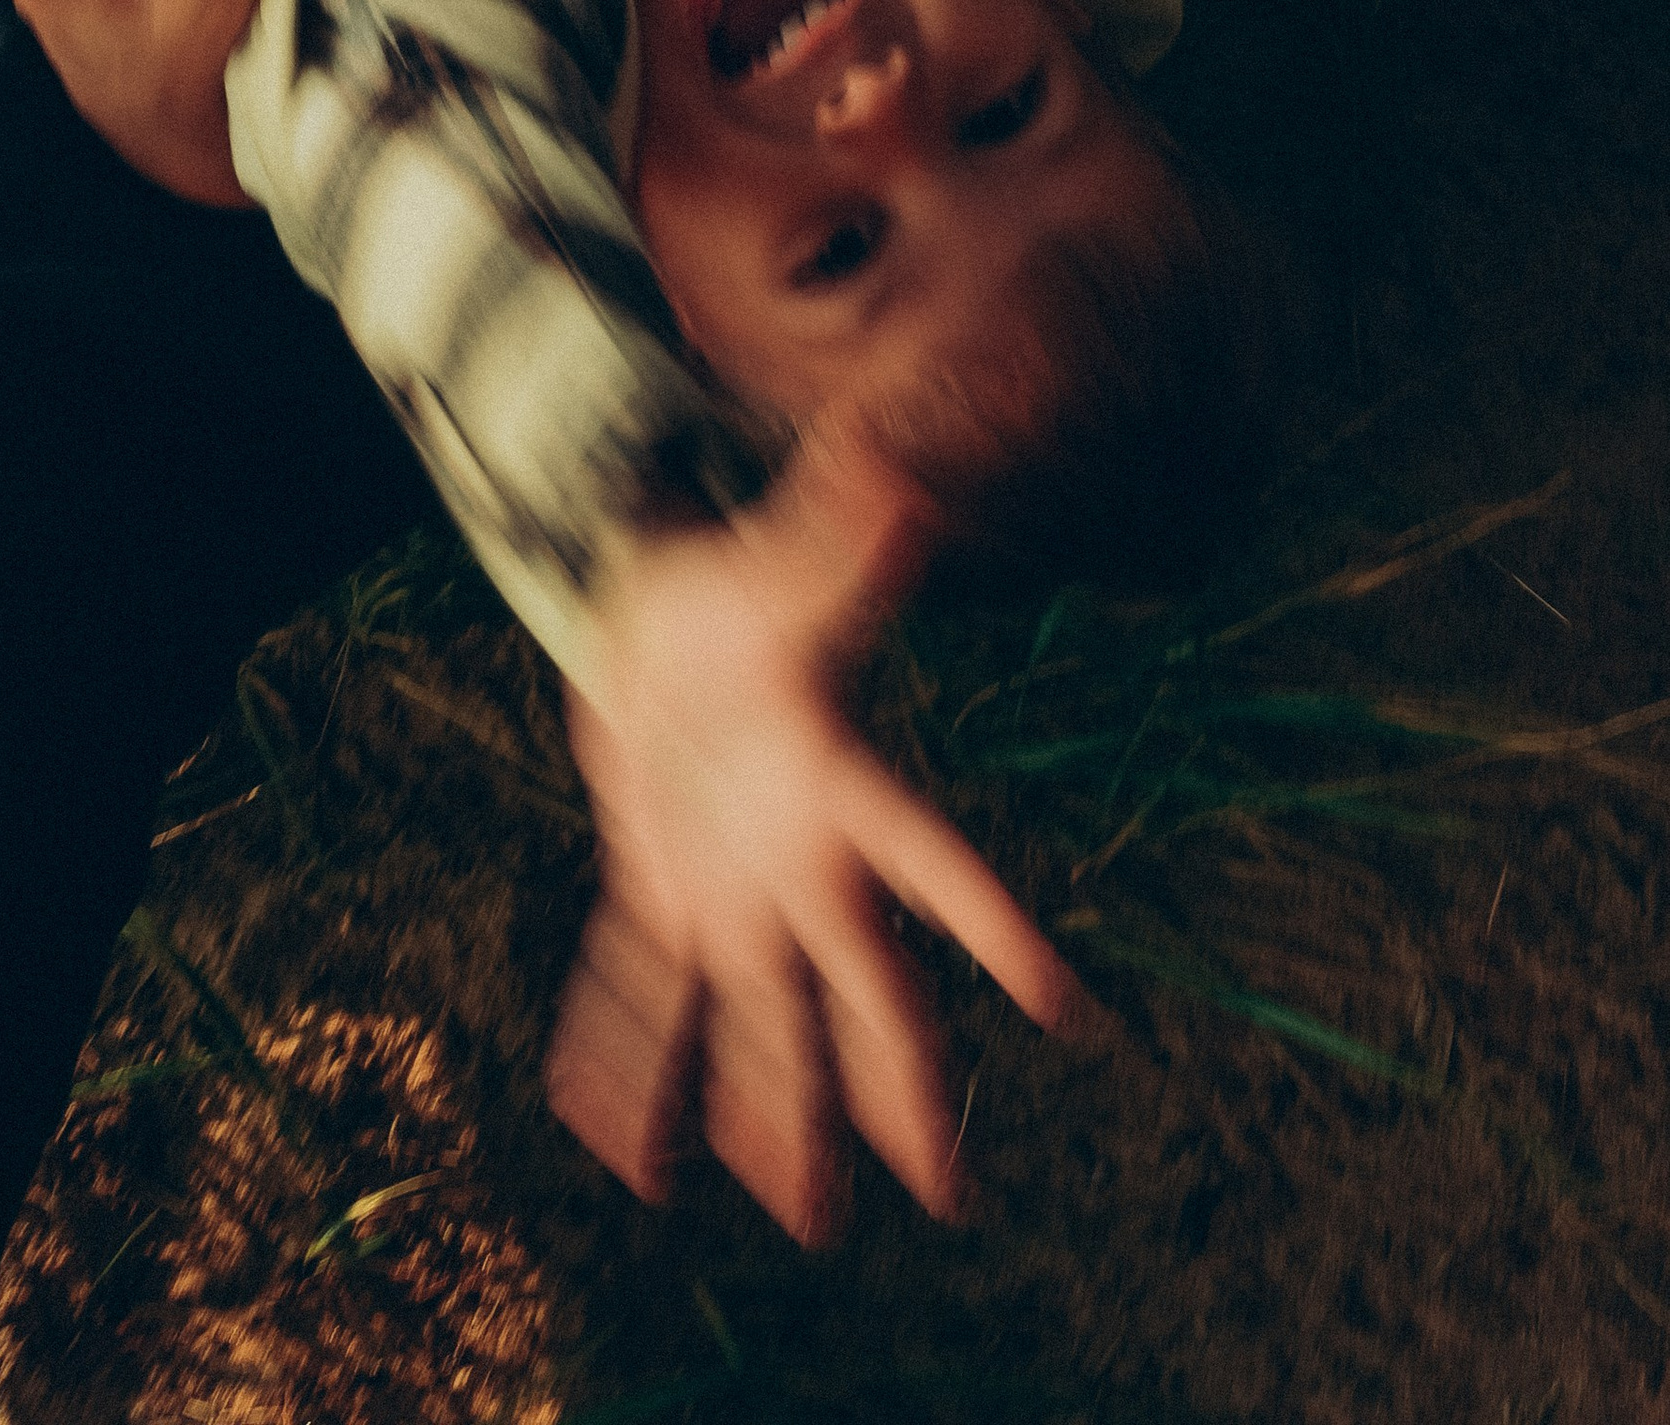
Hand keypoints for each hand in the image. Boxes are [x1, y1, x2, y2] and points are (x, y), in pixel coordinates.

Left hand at [546, 465, 1082, 1241]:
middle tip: (947, 1196)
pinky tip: (620, 1149)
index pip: (931, 864)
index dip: (992, 929)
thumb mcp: (777, 567)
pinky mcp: (659, 894)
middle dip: (902, 1090)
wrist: (661, 615)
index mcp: (839, 784)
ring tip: (802, 1218)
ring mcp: (731, 888)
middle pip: (862, 992)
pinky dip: (626, 1066)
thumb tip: (898, 467)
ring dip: (775, 1120)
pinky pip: (641, 994)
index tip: (1065, 1006)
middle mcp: (799, 859)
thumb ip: (842, 530)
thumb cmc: (735, 587)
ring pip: (759, 1026)